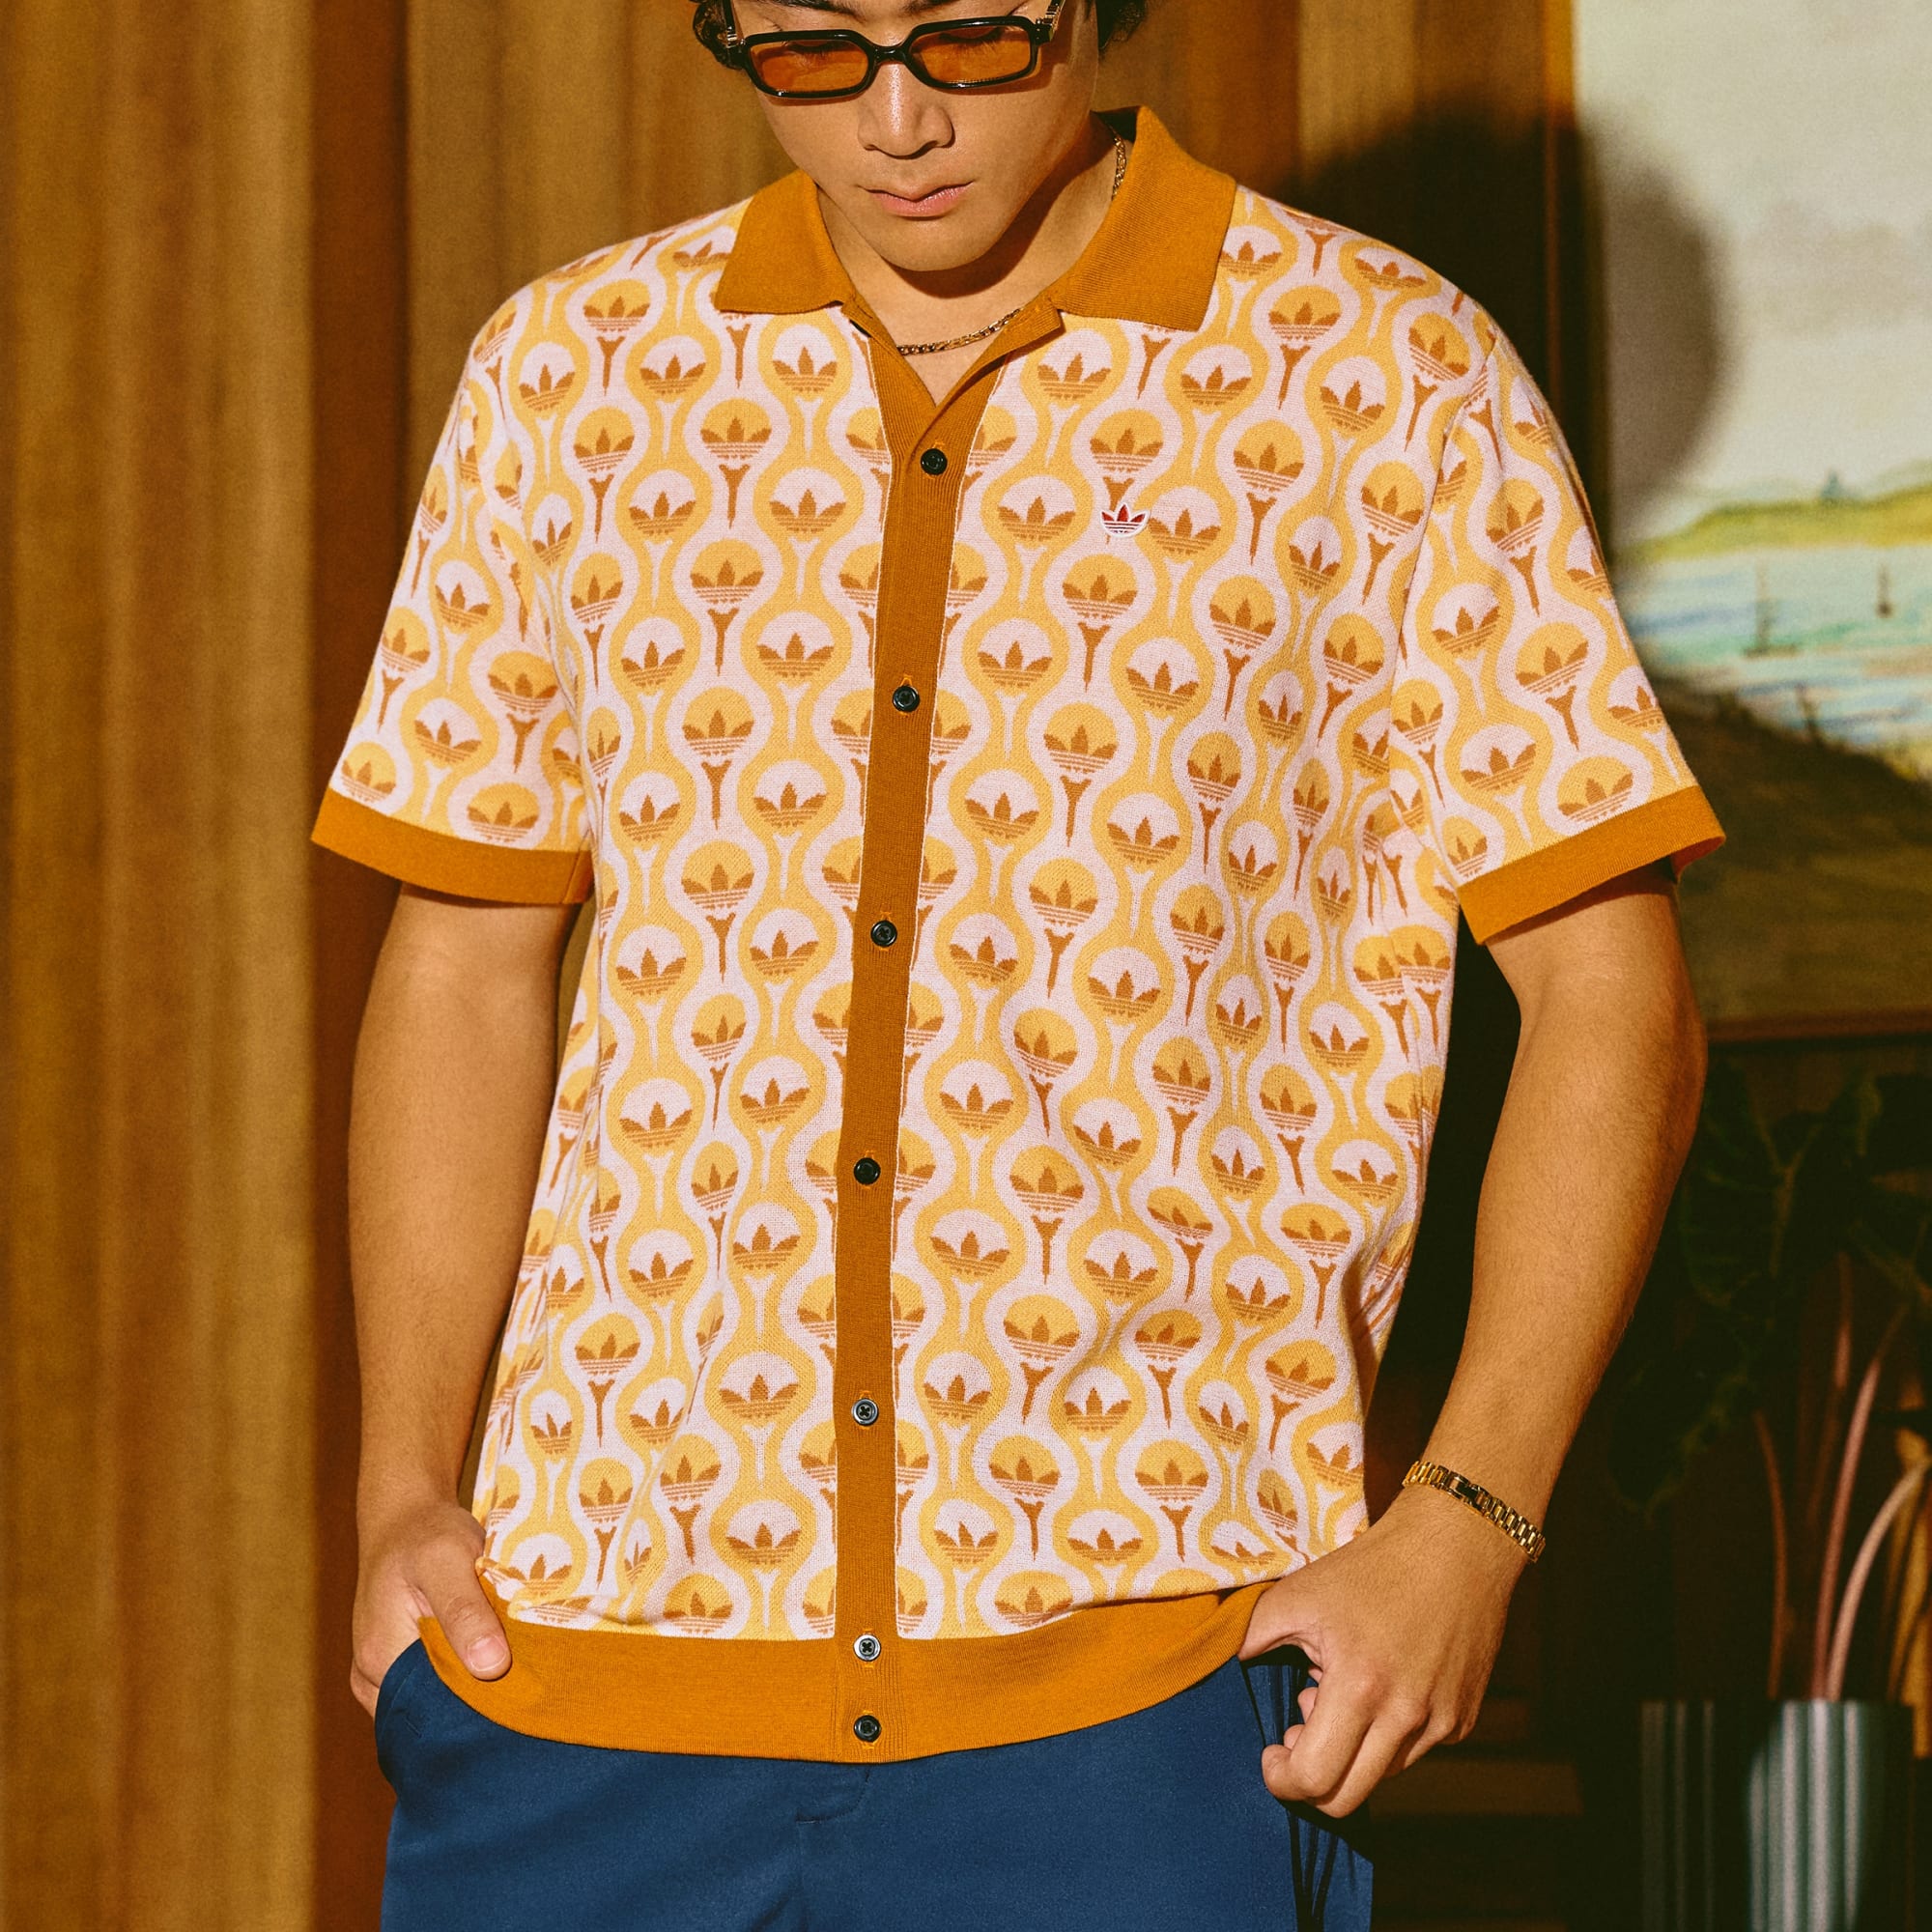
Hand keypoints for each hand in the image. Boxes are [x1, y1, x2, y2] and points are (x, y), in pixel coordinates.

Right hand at [350, 1494, 508, 1717]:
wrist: (405, 1515)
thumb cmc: (425, 1532)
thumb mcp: (447, 1560)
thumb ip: (465, 1612)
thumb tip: (491, 1667)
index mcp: (380, 1660)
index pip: (436, 1710)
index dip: (481, 1706)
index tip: (526, 1694)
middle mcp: (376, 1678)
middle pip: (437, 1709)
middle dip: (481, 1700)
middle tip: (532, 1683)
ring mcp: (385, 1673)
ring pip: (439, 1697)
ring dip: (477, 1685)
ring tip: (520, 1667)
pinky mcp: (400, 1663)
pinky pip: (436, 1683)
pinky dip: (467, 1671)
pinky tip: (499, 1656)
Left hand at [1237, 1485, 1526, 1815]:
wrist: (1456, 1547)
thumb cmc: (1370, 1568)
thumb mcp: (1299, 1593)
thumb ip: (1252, 1636)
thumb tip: (1226, 1667)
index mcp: (1360, 1686)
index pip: (1314, 1777)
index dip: (1282, 1778)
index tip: (1272, 1753)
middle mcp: (1407, 1716)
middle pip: (1347, 1798)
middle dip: (1311, 1779)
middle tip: (1300, 1731)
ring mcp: (1441, 1722)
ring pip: (1381, 1777)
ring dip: (1351, 1753)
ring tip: (1340, 1695)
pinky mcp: (1463, 1720)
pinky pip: (1414, 1753)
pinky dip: (1386, 1737)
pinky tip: (1377, 1689)